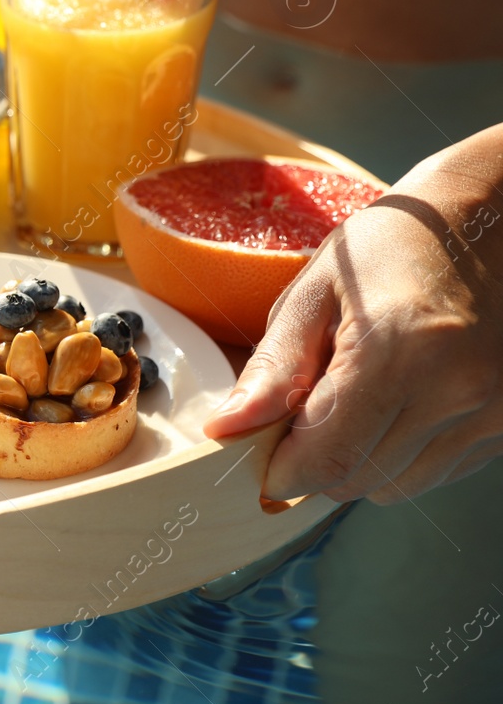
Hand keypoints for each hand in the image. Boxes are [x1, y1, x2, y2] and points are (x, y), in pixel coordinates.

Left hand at [203, 131, 502, 503]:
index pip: (328, 458)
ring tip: (354, 396)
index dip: (282, 469)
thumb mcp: (315, 292)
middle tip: (302, 410)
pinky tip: (398, 399)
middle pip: (359, 480)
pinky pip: (440, 468)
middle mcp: (457, 390)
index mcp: (398, 352)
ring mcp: (494, 409)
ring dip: (361, 458)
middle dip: (316, 460)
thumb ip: (274, 368)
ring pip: (400, 485)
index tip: (258, 453)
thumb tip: (227, 429)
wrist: (486, 218)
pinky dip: (404, 451)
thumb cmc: (391, 245)